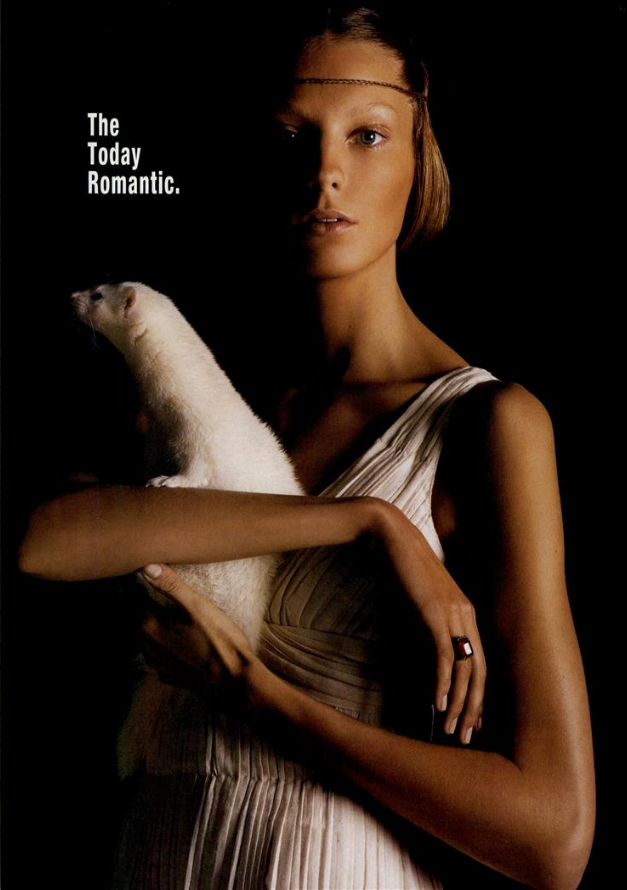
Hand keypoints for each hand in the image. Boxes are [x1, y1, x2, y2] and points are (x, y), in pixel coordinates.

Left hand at [138, 563, 256, 698]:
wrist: (235, 682)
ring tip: (156, 607)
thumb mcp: (198, 606)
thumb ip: (170, 585)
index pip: (130, 598)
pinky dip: (157, 642)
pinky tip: (170, 637)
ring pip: (142, 637)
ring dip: (144, 622)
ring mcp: (157, 663)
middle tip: (143, 585)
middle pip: (132, 617)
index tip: (136, 570)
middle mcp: (146, 645)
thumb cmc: (219, 640)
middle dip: (135, 601)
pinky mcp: (169, 674)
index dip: (131, 583)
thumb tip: (146, 565)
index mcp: (150, 625)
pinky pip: (155, 654)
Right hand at [372, 502, 485, 744]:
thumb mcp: (422, 598)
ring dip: (459, 703)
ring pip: (466, 668)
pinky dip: (443, 681)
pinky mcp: (436, 613)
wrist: (391, 536)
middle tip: (465, 736)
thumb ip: (429, 620)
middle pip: (480, 671)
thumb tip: (426, 643)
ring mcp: (454, 614)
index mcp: (466, 612)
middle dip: (474, 707)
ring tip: (451, 729)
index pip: (480, 661)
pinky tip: (438, 702)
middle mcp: (467, 615)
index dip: (478, 694)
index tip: (472, 720)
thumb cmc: (402, 566)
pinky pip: (445, 655)